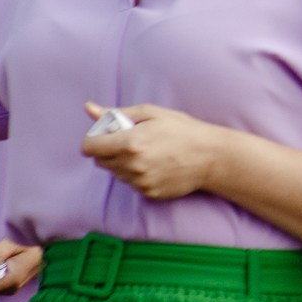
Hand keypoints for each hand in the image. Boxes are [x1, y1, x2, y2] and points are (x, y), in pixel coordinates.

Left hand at [81, 101, 224, 199]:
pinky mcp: (149, 193)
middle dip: (108, 150)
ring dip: (122, 163)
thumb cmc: (183, 130)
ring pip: (115, 173)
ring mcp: (140, 182)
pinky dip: (137, 174)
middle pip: (100, 161)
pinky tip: (156, 164)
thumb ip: (116, 113)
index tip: (105, 135)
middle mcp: (131, 166)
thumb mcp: (151, 114)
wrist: (211, 157)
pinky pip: (131, 183)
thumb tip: (89, 108)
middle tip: (130, 140)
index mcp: (129, 143)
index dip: (94, 139)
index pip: (89, 147)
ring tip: (146, 152)